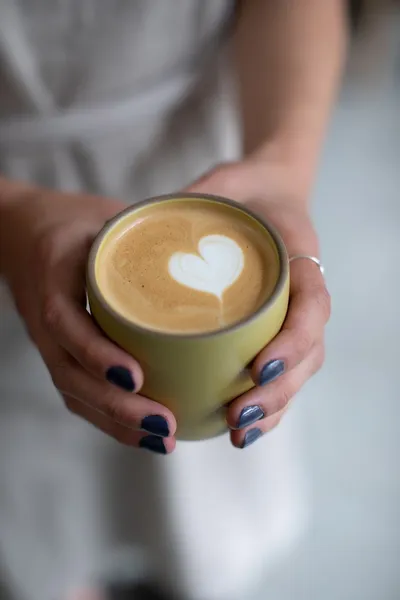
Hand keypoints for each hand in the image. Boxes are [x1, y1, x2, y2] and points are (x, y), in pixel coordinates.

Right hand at [0, 180, 175, 453]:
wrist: (23, 232)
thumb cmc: (72, 223)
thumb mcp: (105, 217)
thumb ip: (147, 236)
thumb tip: (211, 254)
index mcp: (54, 277)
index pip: (66, 322)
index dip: (97, 353)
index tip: (135, 376)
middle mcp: (47, 318)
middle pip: (71, 375)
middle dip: (117, 406)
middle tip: (165, 425)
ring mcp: (50, 342)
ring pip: (75, 393)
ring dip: (118, 423)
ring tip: (163, 438)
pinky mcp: (61, 354)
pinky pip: (79, 393)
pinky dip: (111, 419)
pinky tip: (145, 433)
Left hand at [186, 159, 330, 447]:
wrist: (268, 193)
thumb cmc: (245, 190)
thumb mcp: (222, 184)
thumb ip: (195, 198)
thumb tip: (146, 223)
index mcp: (302, 257)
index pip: (313, 305)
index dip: (292, 341)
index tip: (258, 366)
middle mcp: (305, 294)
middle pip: (310, 354)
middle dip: (277, 391)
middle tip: (237, 416)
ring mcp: (295, 317)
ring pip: (299, 373)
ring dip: (273, 409)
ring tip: (238, 434)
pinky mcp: (277, 332)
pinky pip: (284, 374)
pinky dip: (267, 406)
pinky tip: (240, 430)